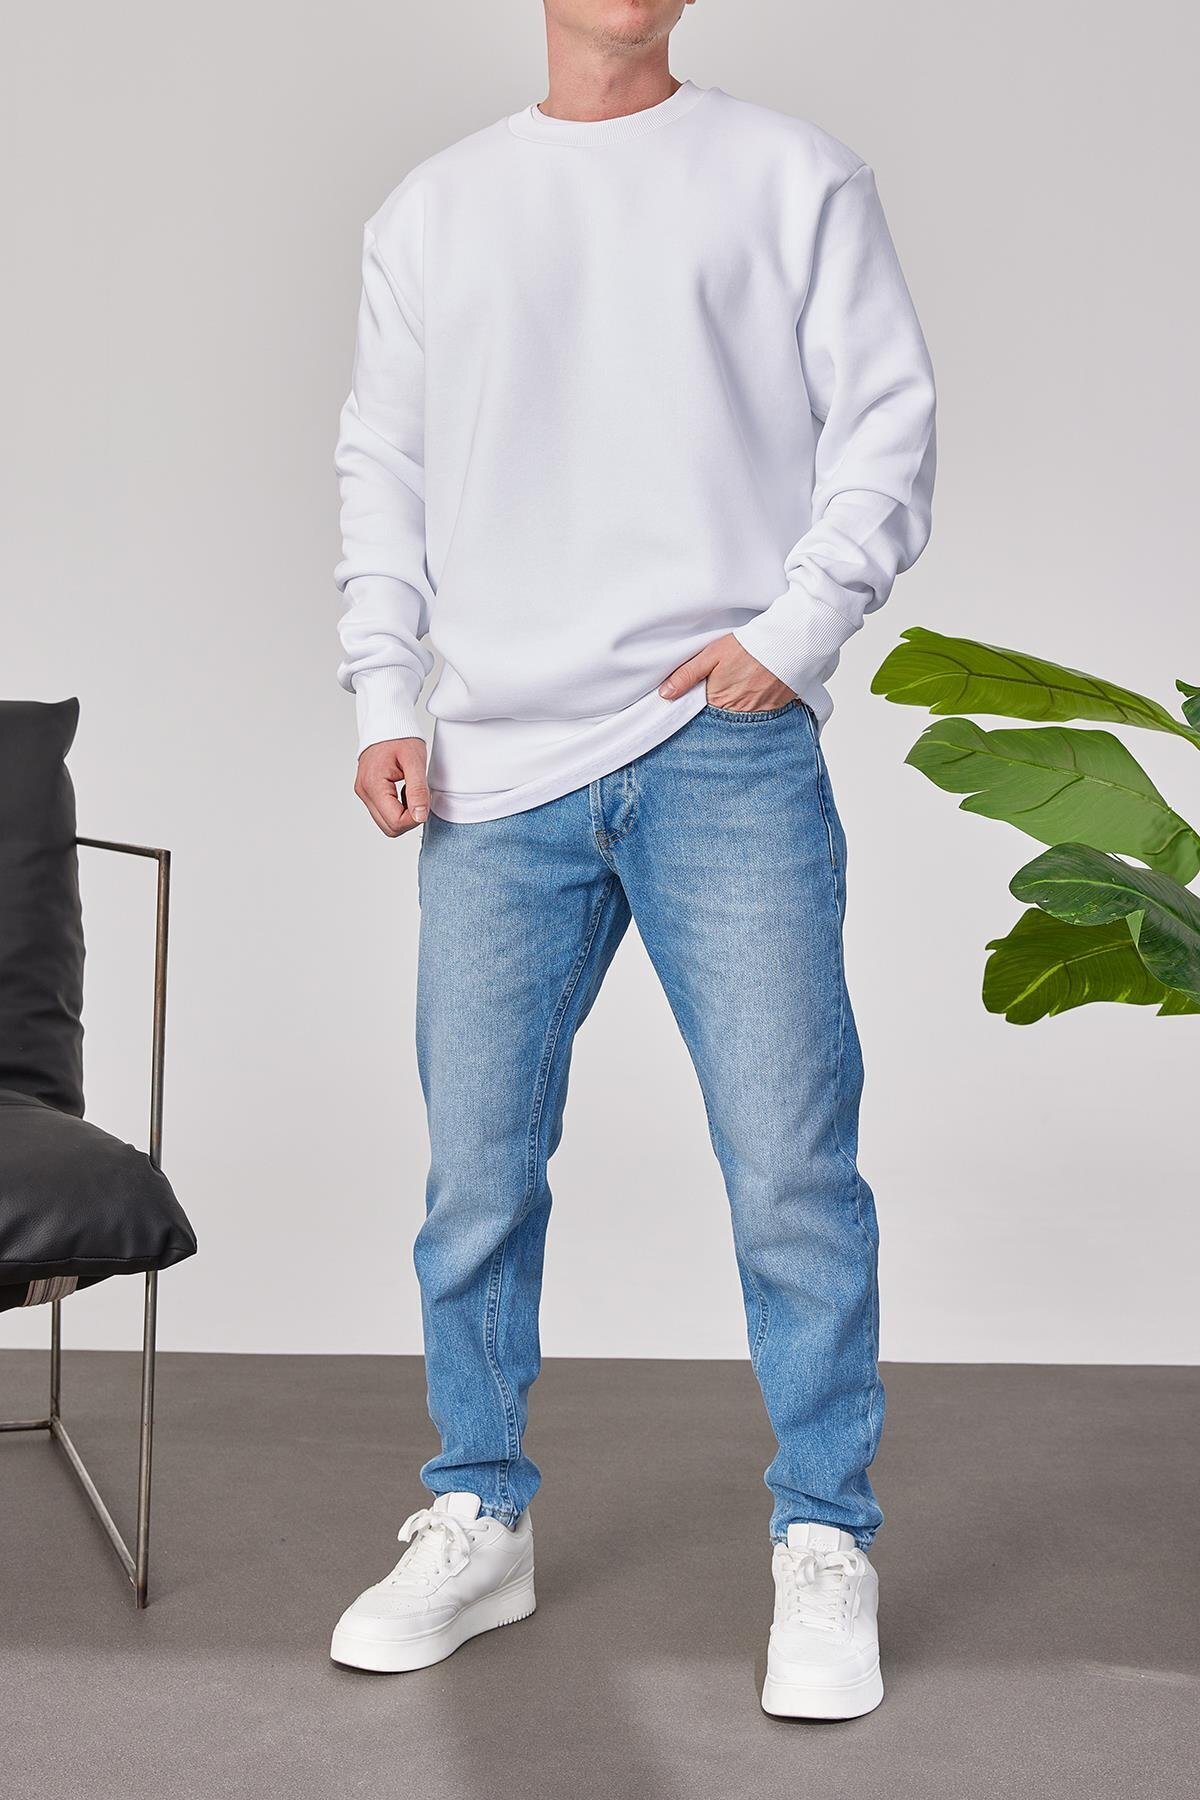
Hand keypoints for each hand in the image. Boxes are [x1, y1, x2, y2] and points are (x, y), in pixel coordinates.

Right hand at [354, 737, 429, 836]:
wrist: (386, 722)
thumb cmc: (400, 737)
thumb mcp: (415, 761)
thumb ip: (417, 791)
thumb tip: (420, 817)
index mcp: (373, 785)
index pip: (395, 822)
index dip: (415, 817)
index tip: (424, 799)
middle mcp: (364, 791)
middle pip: (389, 828)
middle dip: (410, 819)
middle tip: (420, 797)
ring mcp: (363, 792)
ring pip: (386, 822)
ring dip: (404, 813)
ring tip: (411, 790)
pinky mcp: (367, 791)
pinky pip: (383, 812)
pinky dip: (398, 807)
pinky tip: (404, 790)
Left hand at [659, 634, 795, 711]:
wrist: (786, 644)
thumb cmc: (747, 647)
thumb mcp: (711, 655)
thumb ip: (687, 675)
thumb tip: (665, 694)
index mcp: (717, 699)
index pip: (699, 714)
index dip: (695, 709)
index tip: (694, 702)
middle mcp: (736, 712)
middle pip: (718, 719)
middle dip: (714, 712)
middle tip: (718, 696)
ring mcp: (756, 713)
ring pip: (738, 720)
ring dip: (733, 712)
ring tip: (735, 695)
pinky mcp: (773, 710)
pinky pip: (758, 718)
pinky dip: (752, 710)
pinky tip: (751, 697)